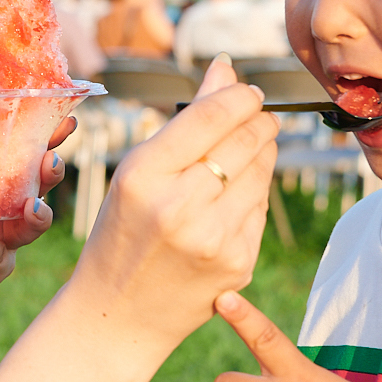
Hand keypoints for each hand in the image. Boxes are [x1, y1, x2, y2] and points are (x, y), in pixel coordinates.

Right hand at [70, 57, 279, 346]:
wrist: (119, 313)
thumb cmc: (122, 231)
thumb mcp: (136, 172)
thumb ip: (186, 121)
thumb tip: (225, 67)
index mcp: (143, 175)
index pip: (213, 115)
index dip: (240, 96)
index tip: (248, 91)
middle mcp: (179, 206)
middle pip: (247, 138)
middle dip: (259, 120)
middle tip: (256, 114)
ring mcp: (213, 238)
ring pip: (263, 170)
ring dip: (262, 152)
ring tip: (244, 151)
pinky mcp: (238, 262)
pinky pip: (261, 206)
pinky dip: (254, 191)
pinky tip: (232, 196)